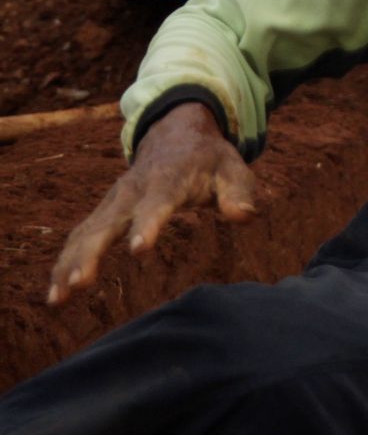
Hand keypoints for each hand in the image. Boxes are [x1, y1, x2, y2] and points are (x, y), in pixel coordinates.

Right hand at [49, 103, 256, 305]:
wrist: (177, 135)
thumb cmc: (209, 160)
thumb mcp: (233, 169)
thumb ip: (239, 193)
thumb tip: (244, 216)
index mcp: (169, 179)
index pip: (158, 203)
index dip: (148, 224)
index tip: (137, 249)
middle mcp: (133, 190)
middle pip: (108, 222)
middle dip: (92, 252)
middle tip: (79, 282)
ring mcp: (114, 201)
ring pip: (86, 232)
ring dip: (69, 264)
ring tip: (58, 299)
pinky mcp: (104, 211)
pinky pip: (79, 237)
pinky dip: (64, 262)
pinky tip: (56, 293)